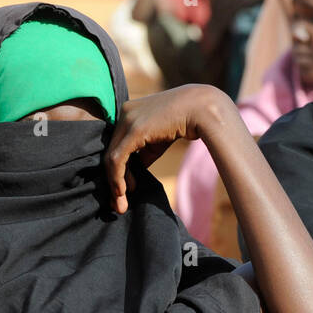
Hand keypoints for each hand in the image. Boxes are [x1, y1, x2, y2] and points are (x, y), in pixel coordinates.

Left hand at [104, 85, 233, 213]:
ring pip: (111, 157)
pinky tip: (123, 191)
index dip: (118, 169)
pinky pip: (117, 159)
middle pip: (111, 151)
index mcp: (128, 112)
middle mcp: (123, 113)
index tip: (125, 188)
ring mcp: (127, 120)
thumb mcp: (159, 140)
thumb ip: (144, 153)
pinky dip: (118, 178)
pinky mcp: (134, 130)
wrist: (202, 109)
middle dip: (113, 179)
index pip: (116, 145)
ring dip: (115, 183)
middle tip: (119, 202)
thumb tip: (133, 173)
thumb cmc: (185, 123)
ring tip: (121, 202)